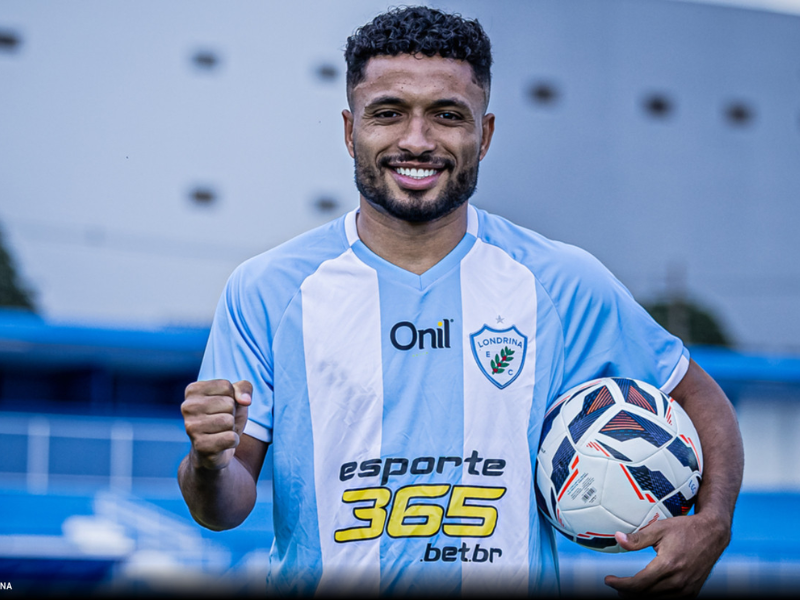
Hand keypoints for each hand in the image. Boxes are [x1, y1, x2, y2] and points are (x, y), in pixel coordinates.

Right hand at [181, 379, 252, 470]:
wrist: (216, 448)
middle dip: (231, 413)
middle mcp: (187, 407)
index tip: (221, 406)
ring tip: (220, 431)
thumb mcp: (236, 397)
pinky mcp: (200, 446)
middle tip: (221, 421)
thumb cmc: (224, 416)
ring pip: (229, 421)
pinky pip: (230, 438)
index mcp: (192, 390)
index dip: (232, 397)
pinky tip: (222, 443)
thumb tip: (245, 400)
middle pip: (228, 403)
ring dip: (231, 428)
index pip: (226, 386)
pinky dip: (233, 441)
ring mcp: (191, 427)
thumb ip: (244, 388)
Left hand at [604, 512, 729, 597]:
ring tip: (627, 590)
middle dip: (627, 592)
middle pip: (645, 595)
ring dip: (639, 597)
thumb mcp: (659, 528)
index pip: (638, 584)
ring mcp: (687, 589)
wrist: (713, 534)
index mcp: (668, 565)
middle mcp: (678, 581)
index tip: (608, 580)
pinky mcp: (692, 592)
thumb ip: (637, 538)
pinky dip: (655, 598)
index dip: (620, 584)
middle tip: (615, 585)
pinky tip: (646, 592)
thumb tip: (617, 538)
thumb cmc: (685, 529)